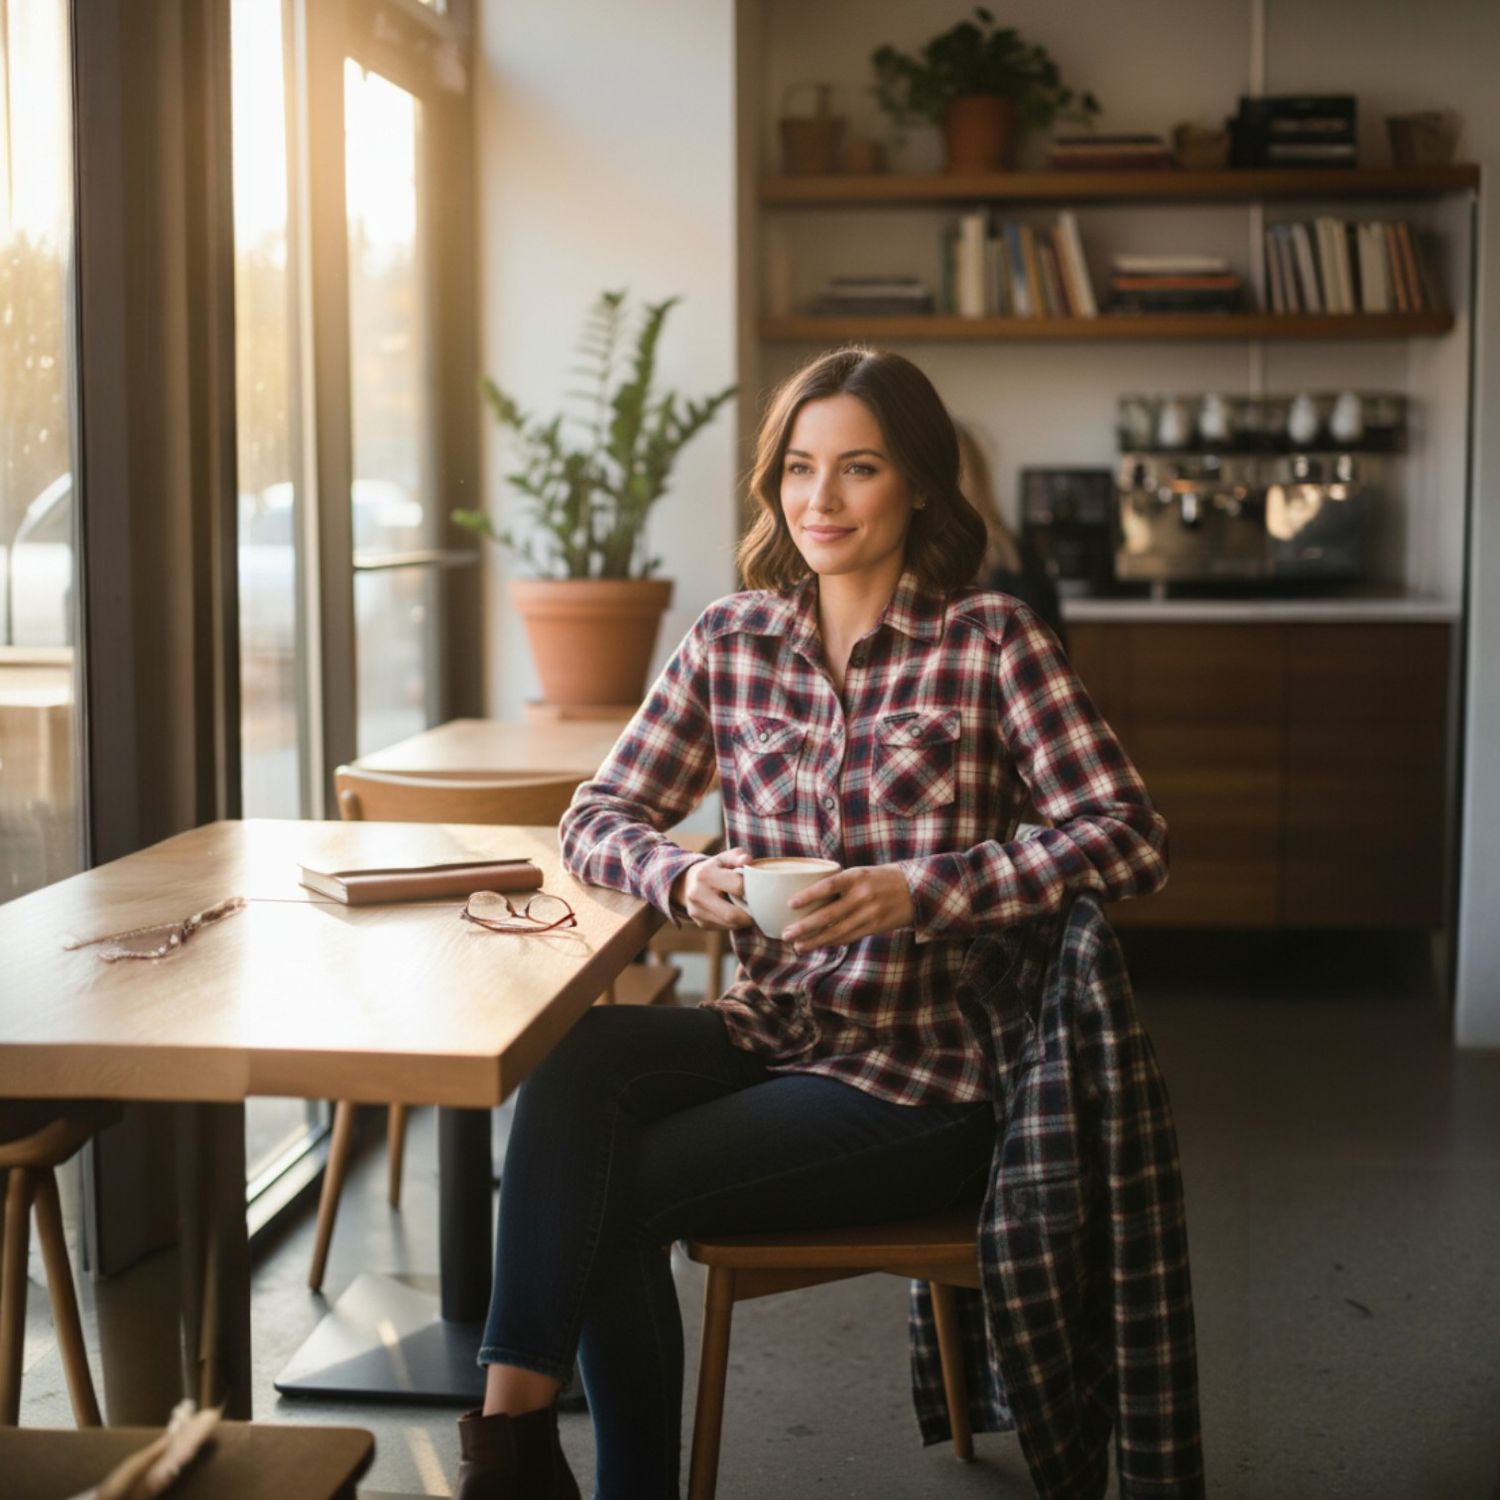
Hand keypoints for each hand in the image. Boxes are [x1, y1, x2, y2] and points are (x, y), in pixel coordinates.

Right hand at [671, 848, 754, 930]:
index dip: (753, 888)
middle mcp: (698, 895)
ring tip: (752, 911)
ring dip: (745, 921)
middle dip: (751, 914)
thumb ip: (737, 856)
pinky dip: (736, 923)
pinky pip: (725, 928)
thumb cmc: (713, 869)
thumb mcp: (723, 858)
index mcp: (705, 875)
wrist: (687, 882)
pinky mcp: (701, 923)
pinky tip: (739, 914)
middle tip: (761, 908)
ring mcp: (697, 912)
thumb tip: (747, 860)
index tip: (760, 889)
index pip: (738, 887)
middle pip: (733, 914)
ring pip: (730, 924)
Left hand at [781, 864, 914, 950]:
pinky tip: (819, 945)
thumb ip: (840, 883)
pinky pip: (850, 937)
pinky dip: (833, 942)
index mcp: (856, 876)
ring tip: (798, 946)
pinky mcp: (875, 926)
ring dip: (815, 941)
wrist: (917, 888)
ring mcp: (870, 913)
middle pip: (829, 915)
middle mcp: (862, 895)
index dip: (809, 895)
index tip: (790, 903)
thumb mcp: (861, 872)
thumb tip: (808, 895)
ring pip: (837, 931)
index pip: (828, 886)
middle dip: (805, 927)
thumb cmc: (881, 878)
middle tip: (786, 934)